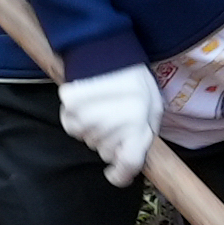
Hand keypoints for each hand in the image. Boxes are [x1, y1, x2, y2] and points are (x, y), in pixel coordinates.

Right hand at [53, 64, 158, 182]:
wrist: (106, 49)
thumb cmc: (134, 78)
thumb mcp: (153, 107)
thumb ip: (146, 133)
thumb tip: (135, 154)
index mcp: (136, 127)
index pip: (127, 166)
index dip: (121, 175)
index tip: (116, 173)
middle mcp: (111, 128)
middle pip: (106, 153)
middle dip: (112, 142)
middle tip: (117, 119)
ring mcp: (87, 121)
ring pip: (89, 141)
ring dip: (95, 130)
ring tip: (103, 107)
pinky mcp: (69, 111)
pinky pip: (73, 128)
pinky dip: (79, 121)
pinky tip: (88, 105)